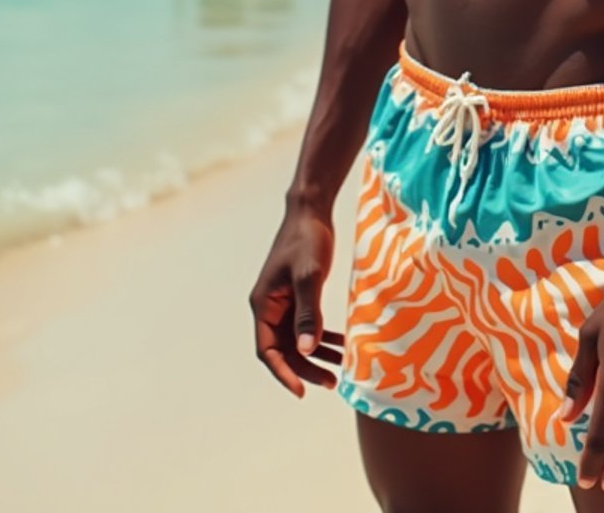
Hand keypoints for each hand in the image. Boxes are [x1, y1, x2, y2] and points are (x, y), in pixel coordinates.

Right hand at [249, 207, 341, 397]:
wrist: (311, 211)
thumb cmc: (307, 239)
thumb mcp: (309, 277)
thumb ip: (308, 313)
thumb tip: (306, 350)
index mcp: (263, 304)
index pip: (267, 350)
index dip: (283, 373)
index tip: (301, 391)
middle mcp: (270, 307)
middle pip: (283, 349)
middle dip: (305, 368)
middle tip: (330, 382)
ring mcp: (284, 302)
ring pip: (296, 340)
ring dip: (315, 355)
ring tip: (339, 369)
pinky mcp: (298, 296)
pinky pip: (307, 326)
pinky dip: (322, 337)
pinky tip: (340, 344)